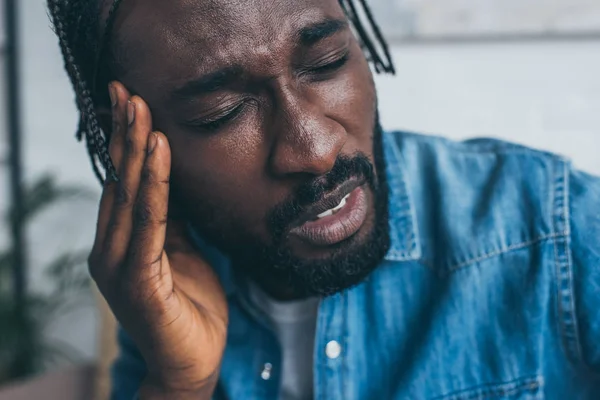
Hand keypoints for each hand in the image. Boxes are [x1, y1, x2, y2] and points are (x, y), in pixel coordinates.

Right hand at [88, 82, 227, 398]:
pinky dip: (155, 187)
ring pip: (130, 198)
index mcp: (122, 241)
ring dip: (137, 151)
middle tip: (129, 90)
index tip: (131, 99)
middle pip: (119, 181)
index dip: (126, 140)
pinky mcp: (139, 283)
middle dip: (125, 134)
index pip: (123, 182)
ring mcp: (120, 267)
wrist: (193, 361)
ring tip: (142, 110)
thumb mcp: (183, 252)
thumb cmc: (190, 306)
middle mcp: (112, 250)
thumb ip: (172, 219)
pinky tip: (159, 154)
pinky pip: (150, 226)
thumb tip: (175, 181)